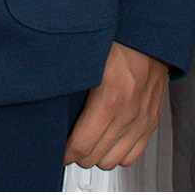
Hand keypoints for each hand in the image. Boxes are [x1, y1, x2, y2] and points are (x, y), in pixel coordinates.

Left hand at [64, 41, 166, 169]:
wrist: (149, 34)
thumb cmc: (117, 40)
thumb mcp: (87, 56)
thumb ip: (68, 77)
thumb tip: (43, 90)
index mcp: (110, 97)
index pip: (81, 145)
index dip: (64, 152)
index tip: (56, 149)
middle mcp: (128, 113)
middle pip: (95, 157)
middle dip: (78, 153)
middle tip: (69, 141)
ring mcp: (142, 119)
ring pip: (113, 160)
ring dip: (97, 154)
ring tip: (88, 141)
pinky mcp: (152, 121)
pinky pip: (133, 155)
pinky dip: (118, 153)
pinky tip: (108, 140)